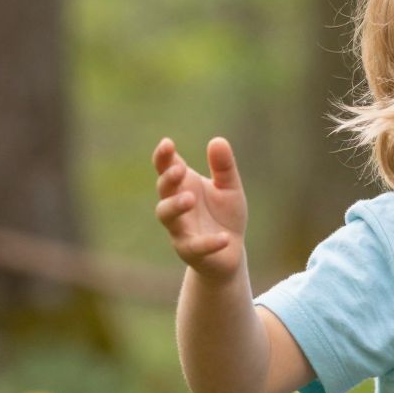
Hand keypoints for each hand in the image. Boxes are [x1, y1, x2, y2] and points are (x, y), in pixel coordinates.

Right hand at [153, 136, 247, 281]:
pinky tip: (225, 238)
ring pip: (167, 217)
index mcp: (183, 186)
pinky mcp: (191, 251)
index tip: (168, 143)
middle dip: (169, 179)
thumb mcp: (230, 188)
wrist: (230, 252)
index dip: (163, 156)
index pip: (166, 168)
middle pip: (164, 190)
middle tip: (181, 169)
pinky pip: (195, 246)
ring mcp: (180, 229)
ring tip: (190, 198)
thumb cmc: (224, 216)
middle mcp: (176, 206)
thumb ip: (224, 167)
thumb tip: (218, 140)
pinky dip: (209, 242)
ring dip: (175, 206)